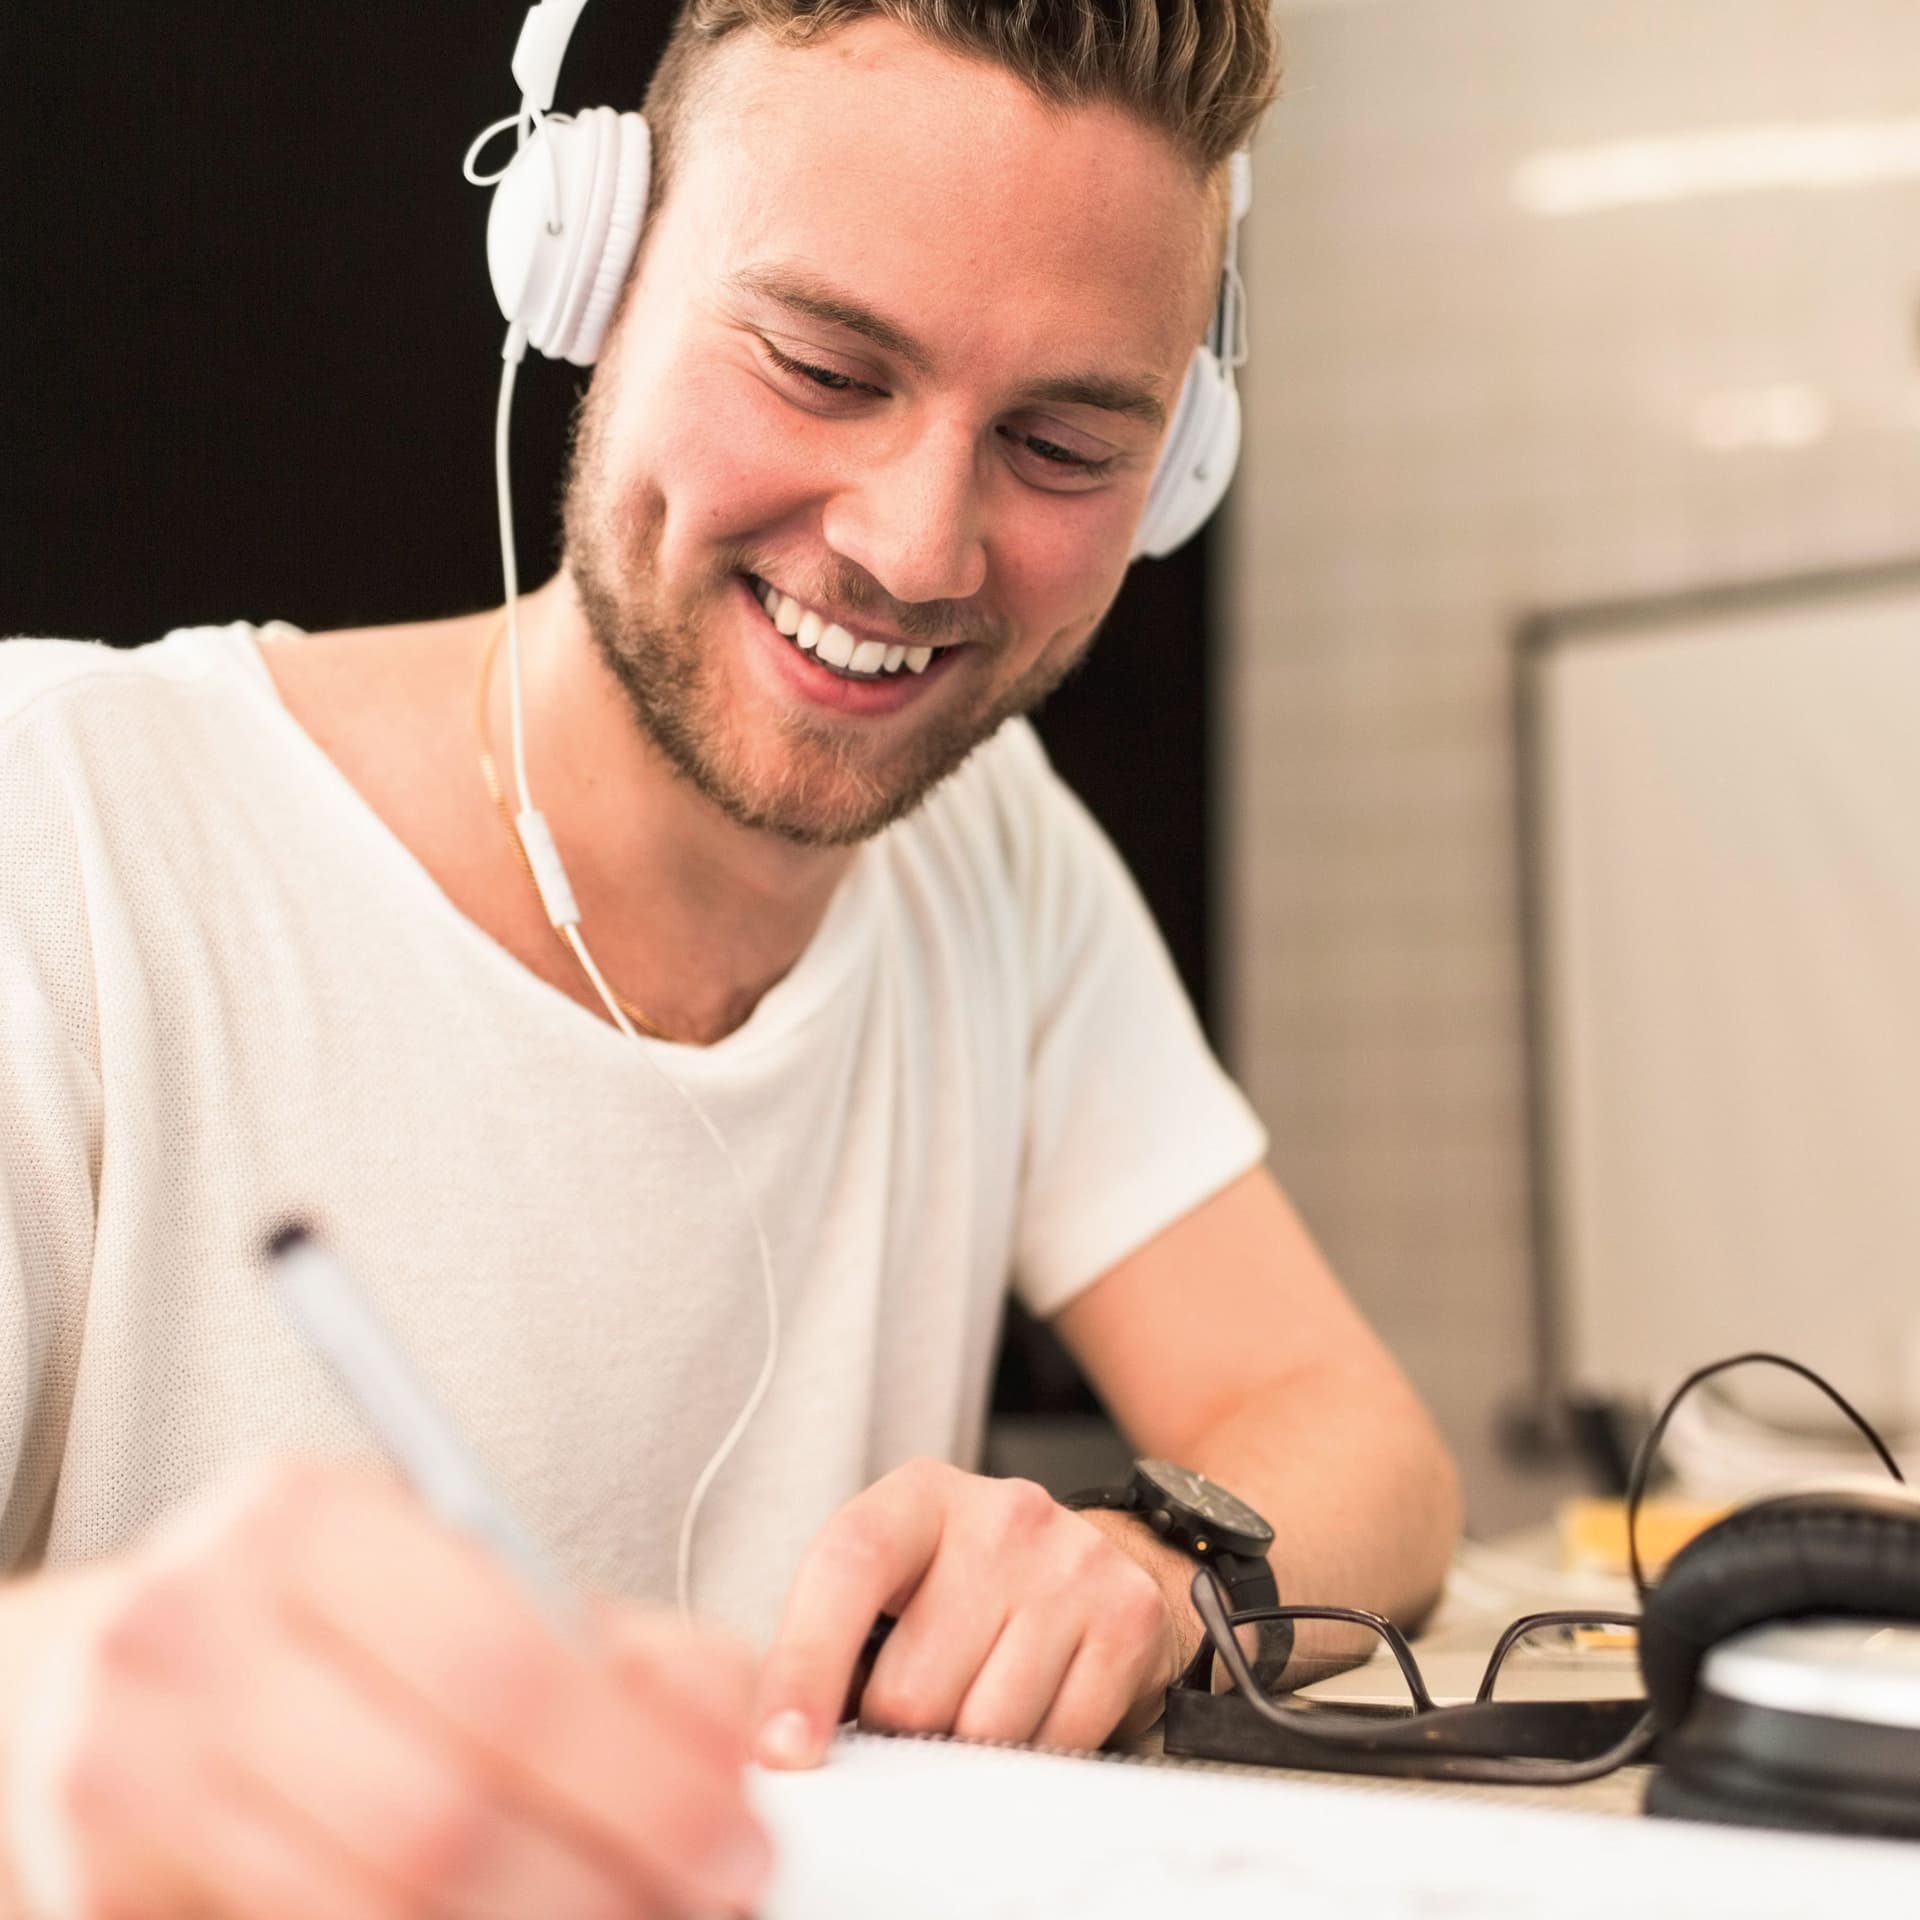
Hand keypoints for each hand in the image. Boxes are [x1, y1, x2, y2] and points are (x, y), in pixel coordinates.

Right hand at [3, 1461, 769, 1919]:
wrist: (86, 1668)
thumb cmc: (306, 1611)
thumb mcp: (446, 1568)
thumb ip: (604, 1638)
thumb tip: (745, 1727)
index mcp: (306, 1522)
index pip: (505, 1661)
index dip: (642, 1769)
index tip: (743, 1828)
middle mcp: (200, 1634)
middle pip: (444, 1808)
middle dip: (607, 1874)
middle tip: (714, 1894)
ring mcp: (134, 1772)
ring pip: (383, 1900)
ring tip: (635, 1918)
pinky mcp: (109, 1888)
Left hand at [754, 1459, 1179, 1767]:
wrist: (1093, 1565)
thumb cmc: (964, 1585)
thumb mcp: (891, 1583)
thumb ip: (827, 1641)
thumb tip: (769, 1739)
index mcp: (919, 1496)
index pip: (847, 1567)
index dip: (805, 1665)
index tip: (783, 1750)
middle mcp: (1002, 1514)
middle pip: (913, 1687)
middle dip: (900, 1728)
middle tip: (916, 1708)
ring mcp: (1072, 1562)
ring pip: (985, 1728)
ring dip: (968, 1746)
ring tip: (976, 1698)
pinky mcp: (1127, 1617)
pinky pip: (1057, 1743)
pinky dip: (1033, 1751)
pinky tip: (1032, 1705)